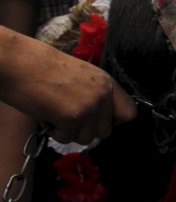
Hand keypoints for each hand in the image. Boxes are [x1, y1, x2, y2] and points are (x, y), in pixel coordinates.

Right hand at [0, 30, 136, 143]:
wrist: (20, 63)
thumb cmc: (44, 68)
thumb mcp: (82, 76)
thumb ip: (96, 94)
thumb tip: (102, 118)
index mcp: (107, 83)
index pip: (129, 113)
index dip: (113, 120)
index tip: (98, 119)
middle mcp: (102, 95)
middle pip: (105, 132)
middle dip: (86, 129)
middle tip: (69, 117)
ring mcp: (89, 107)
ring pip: (87, 138)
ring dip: (69, 131)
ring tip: (56, 113)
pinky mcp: (71, 118)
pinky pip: (67, 138)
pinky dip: (54, 132)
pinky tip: (47, 115)